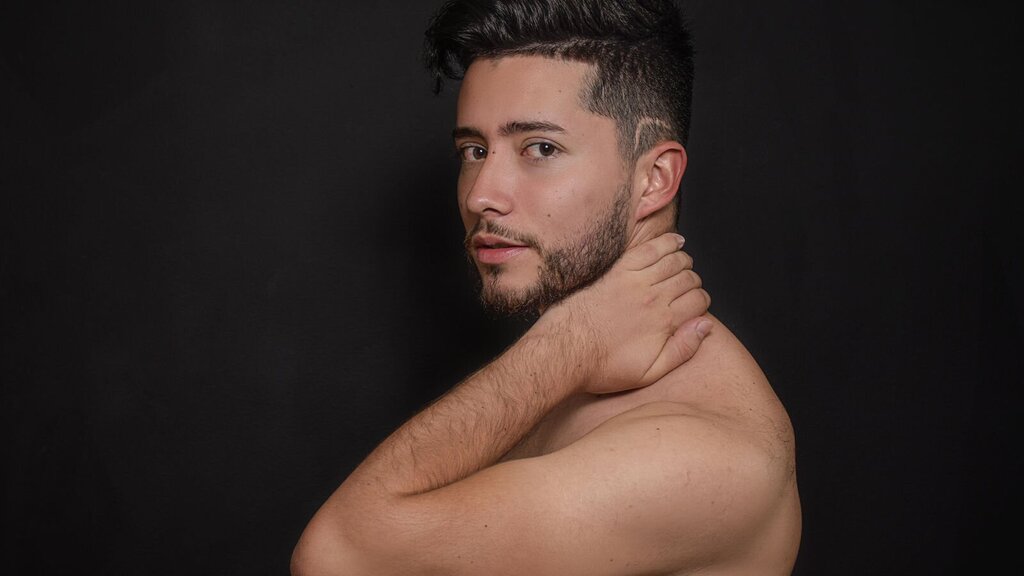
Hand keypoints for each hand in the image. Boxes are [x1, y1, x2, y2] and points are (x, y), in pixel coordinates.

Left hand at [541, 233, 710, 394]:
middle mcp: (652, 297)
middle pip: (689, 279)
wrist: (565, 351)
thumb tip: (706, 326)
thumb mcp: (649, 372)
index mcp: (663, 321)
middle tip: (687, 289)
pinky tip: (674, 242)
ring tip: (684, 267)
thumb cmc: (604, 366)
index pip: (699, 301)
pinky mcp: (617, 271)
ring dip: (684, 261)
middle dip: (694, 283)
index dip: (702, 303)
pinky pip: (649, 249)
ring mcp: (634, 281)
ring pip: (674, 260)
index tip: (695, 307)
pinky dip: (666, 242)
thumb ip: (682, 349)